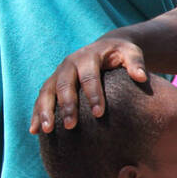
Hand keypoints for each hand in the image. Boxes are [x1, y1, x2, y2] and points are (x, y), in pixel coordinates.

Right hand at [29, 35, 147, 133]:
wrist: (105, 47)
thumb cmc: (121, 53)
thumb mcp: (131, 52)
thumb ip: (136, 63)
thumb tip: (141, 77)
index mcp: (88, 57)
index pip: (89, 77)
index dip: (93, 94)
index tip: (98, 114)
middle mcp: (69, 64)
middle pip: (64, 85)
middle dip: (67, 106)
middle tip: (71, 126)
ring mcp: (58, 74)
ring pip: (47, 92)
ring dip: (45, 111)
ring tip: (47, 130)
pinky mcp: (52, 83)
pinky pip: (41, 98)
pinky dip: (36, 113)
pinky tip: (35, 131)